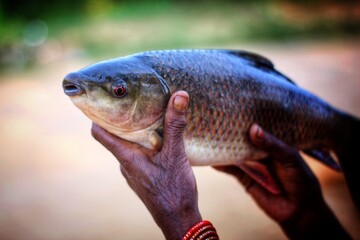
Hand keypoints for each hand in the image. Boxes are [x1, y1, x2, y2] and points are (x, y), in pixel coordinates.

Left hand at [91, 91, 200, 239]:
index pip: (99, 133)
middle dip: (123, 119)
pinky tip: (160, 141)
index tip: (102, 98)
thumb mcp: (176, 154)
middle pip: (115, 136)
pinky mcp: (143, 177)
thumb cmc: (174, 190)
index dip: (97, 114)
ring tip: (150, 117)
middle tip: (134, 102)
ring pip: (129, 146)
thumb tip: (179, 95)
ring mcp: (133, 172)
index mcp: (126, 156)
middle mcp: (125, 164)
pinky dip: (145, 144)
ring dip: (137, 132)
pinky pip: (138, 155)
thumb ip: (175, 125)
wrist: (178, 219)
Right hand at [214, 124, 349, 238]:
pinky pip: (231, 170)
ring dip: (223, 148)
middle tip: (215, 121)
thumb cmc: (301, 180)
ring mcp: (251, 164)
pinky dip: (221, 165)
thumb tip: (253, 128)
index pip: (257, 128)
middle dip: (230, 132)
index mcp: (273, 142)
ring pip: (234, 153)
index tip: (232, 109)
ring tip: (208, 138)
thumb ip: (272, 144)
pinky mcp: (245, 178)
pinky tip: (211, 159)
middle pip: (242, 139)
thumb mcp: (289, 158)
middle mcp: (260, 151)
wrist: (300, 211)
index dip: (246, 120)